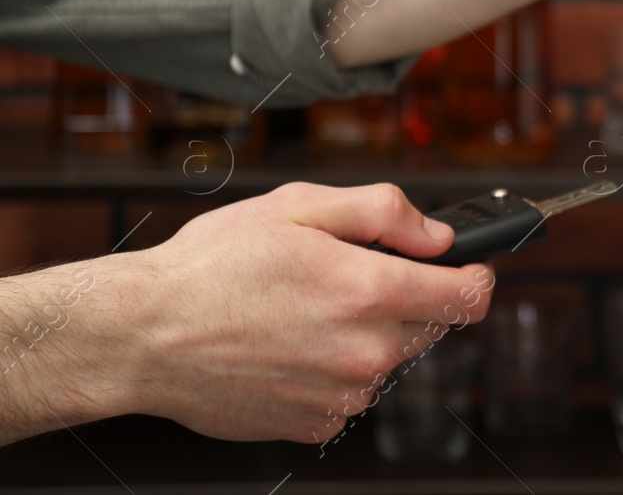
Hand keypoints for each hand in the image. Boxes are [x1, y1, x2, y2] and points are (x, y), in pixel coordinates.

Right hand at [130, 183, 492, 442]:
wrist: (141, 335)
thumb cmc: (211, 267)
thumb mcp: (300, 205)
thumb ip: (384, 211)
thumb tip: (438, 233)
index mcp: (370, 292)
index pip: (469, 296)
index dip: (475, 274)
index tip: (467, 266)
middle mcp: (365, 352)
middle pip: (431, 324)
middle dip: (408, 296)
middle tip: (350, 274)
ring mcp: (341, 395)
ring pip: (388, 358)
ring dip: (366, 333)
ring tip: (303, 309)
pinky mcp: (314, 424)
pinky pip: (350, 391)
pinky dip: (332, 369)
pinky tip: (288, 345)